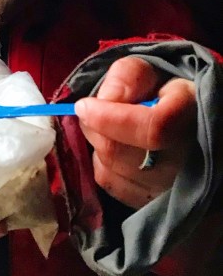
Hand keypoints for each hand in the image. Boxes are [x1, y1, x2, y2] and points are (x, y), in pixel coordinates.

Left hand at [74, 56, 195, 208]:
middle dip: (95, 127)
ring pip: (111, 169)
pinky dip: (104, 164)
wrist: (189, 126)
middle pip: (119, 151)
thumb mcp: (154, 72)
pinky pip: (111, 185)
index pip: (152, 128)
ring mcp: (172, 187)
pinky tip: (118, 150)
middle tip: (94, 110)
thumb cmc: (167, 96)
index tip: (85, 105)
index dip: (109, 118)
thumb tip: (106, 98)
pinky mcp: (154, 202)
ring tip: (111, 129)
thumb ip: (130, 75)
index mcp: (191, 117)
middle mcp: (188, 159)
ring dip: (98, 145)